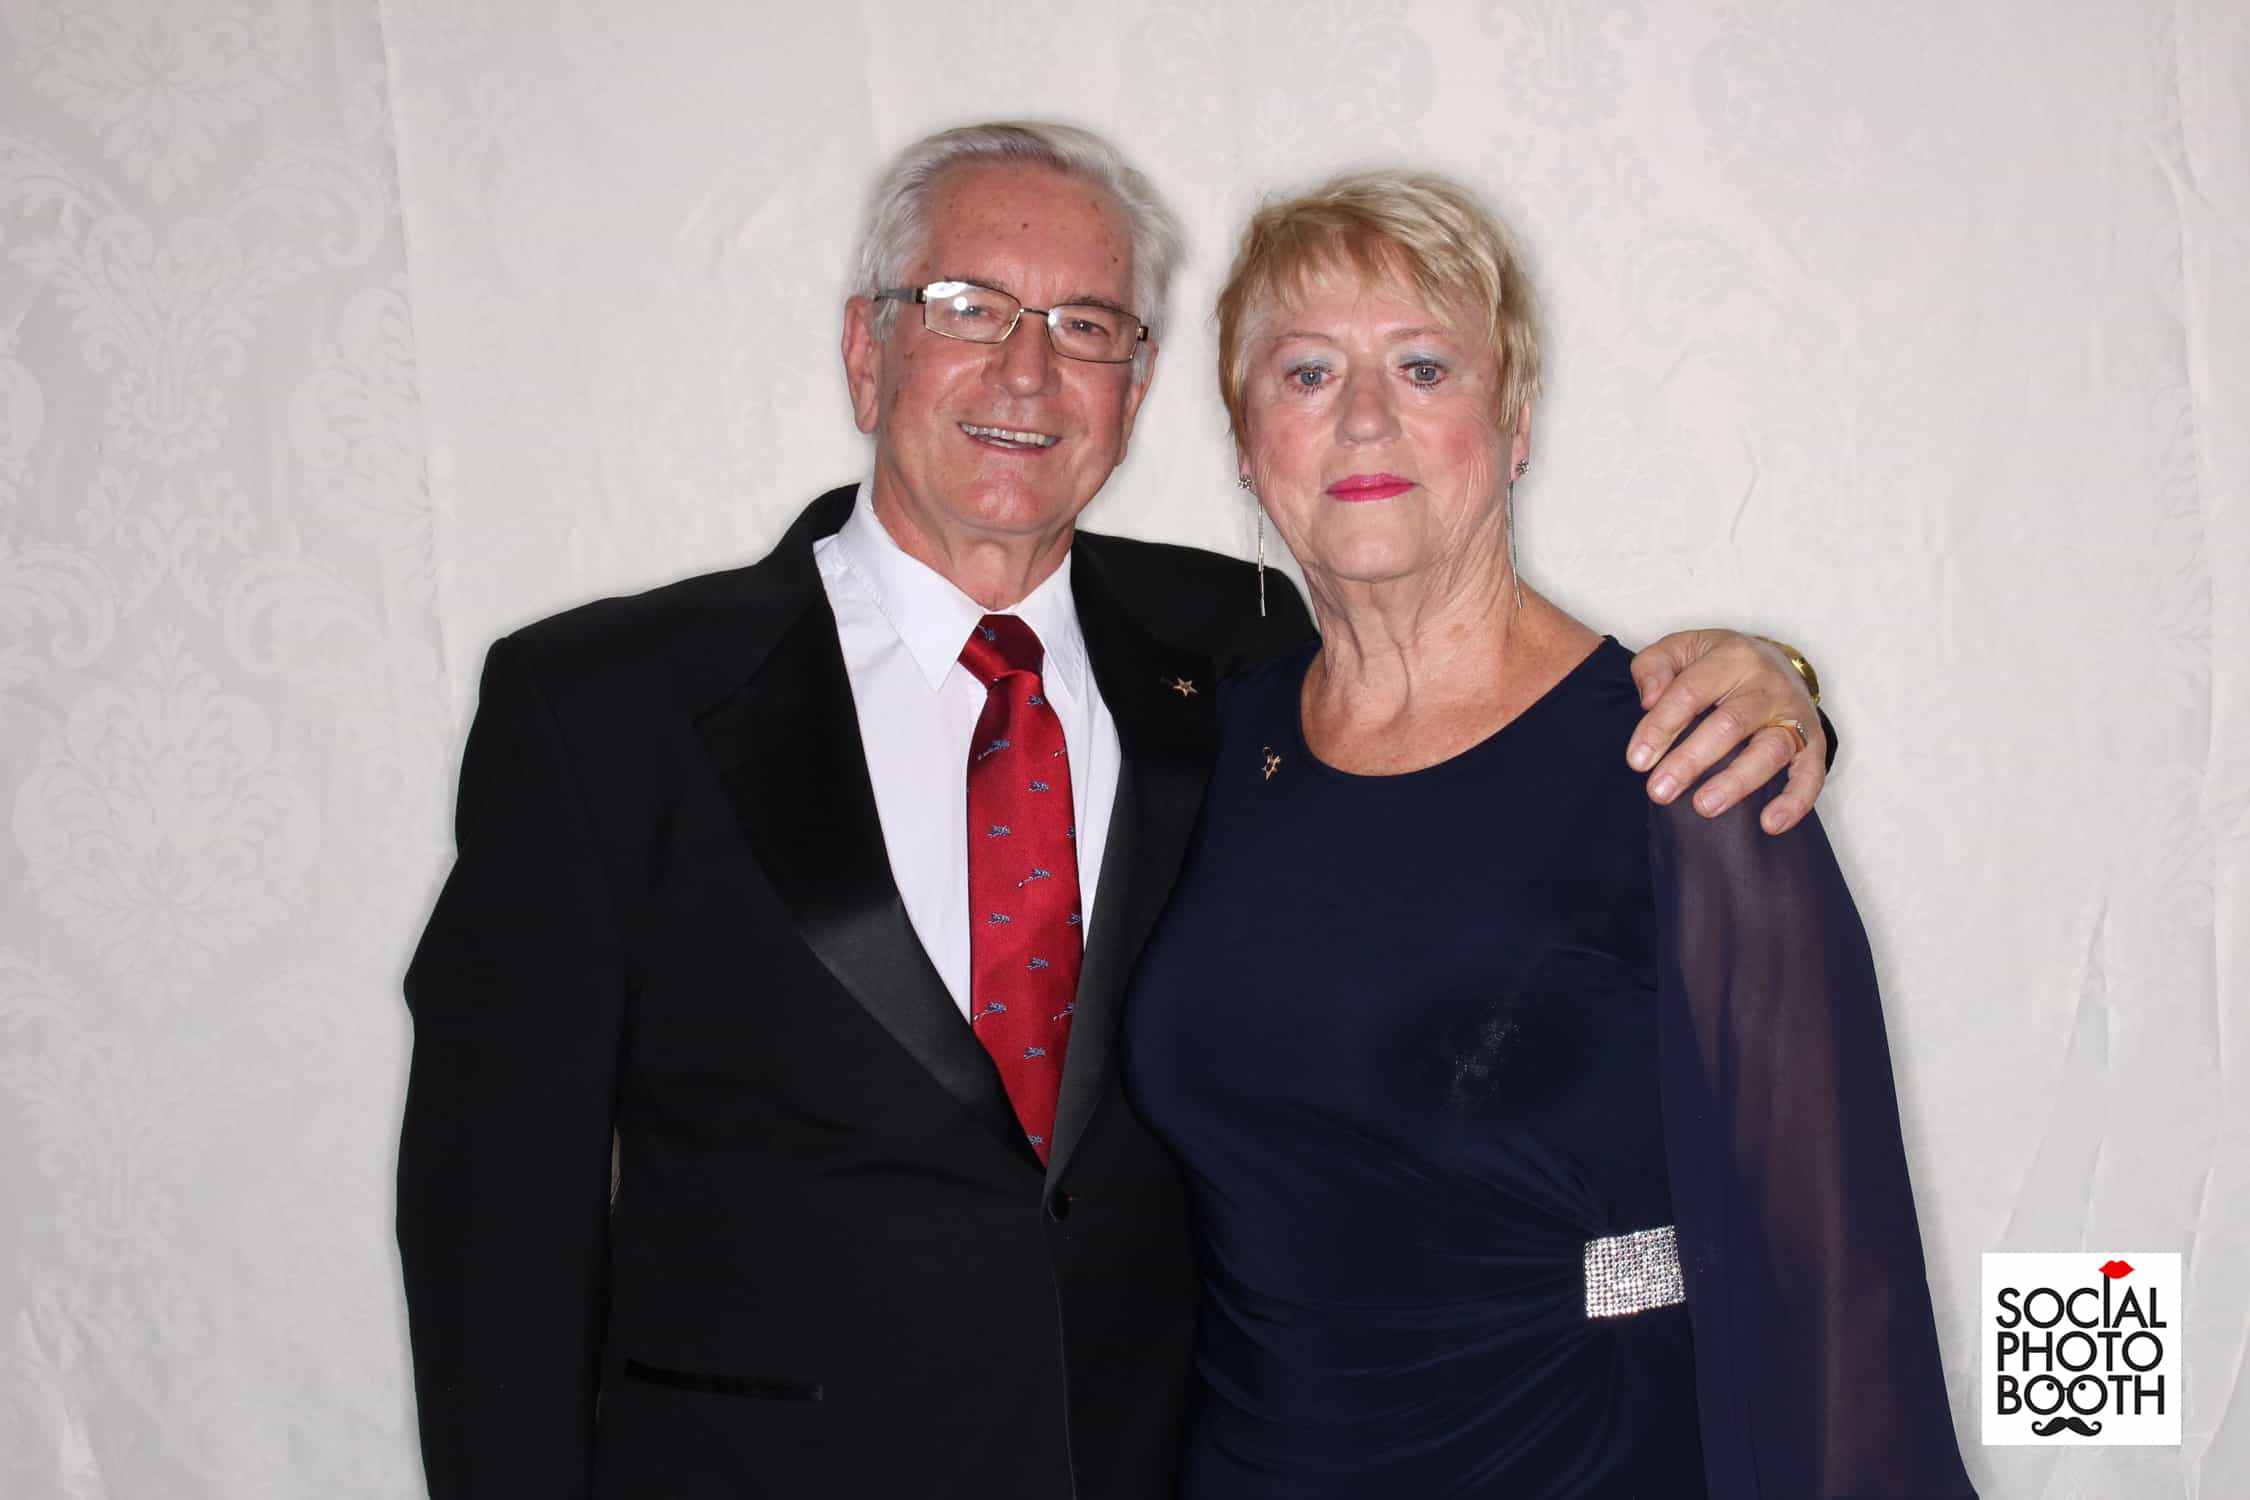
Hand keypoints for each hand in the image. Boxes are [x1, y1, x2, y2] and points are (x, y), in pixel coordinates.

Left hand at [1626, 631, 1825, 834]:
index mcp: (1732, 657)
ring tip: (1704, 807)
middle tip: (1659, 791)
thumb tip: (1649, 699)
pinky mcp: (1814, 741)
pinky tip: (1769, 824)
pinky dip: (1795, 801)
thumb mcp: (1682, 649)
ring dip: (1736, 783)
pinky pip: (1811, 774)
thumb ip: (1655, 666)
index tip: (1637, 761)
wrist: (1775, 660)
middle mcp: (1767, 684)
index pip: (1690, 693)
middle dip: (1690, 761)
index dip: (1661, 727)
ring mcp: (1794, 713)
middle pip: (1729, 725)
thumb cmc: (1718, 663)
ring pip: (1769, 750)